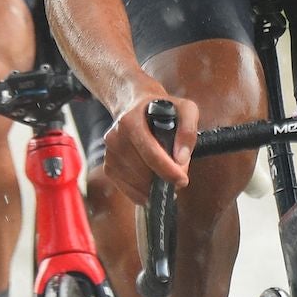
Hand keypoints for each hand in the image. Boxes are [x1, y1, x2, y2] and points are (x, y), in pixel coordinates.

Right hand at [101, 84, 196, 205]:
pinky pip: (128, 190)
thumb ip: (188, 130)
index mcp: (131, 121)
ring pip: (137, 184)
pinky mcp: (108, 166)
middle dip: (164, 177)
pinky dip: (143, 190)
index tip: (183, 180)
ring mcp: (109, 153)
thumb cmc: (163, 110)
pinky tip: (152, 179)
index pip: (150, 153)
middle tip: (178, 172)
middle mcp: (115, 137)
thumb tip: (181, 159)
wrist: (135, 106)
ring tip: (164, 171)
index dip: (168, 171)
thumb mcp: (184, 109)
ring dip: (154, 184)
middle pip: (144, 172)